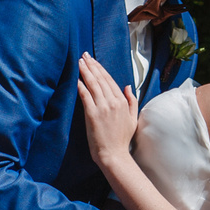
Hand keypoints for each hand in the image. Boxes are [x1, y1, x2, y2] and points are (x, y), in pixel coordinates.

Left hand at [74, 53, 139, 170]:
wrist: (114, 154)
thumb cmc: (122, 138)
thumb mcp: (132, 118)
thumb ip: (132, 101)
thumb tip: (128, 86)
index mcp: (122, 101)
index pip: (109, 80)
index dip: (100, 69)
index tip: (93, 60)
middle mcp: (113, 102)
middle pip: (100, 79)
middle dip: (91, 65)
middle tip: (84, 55)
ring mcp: (102, 108)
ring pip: (93, 85)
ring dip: (85, 72)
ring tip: (79, 62)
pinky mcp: (92, 114)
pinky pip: (86, 97)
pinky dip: (81, 87)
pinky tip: (77, 79)